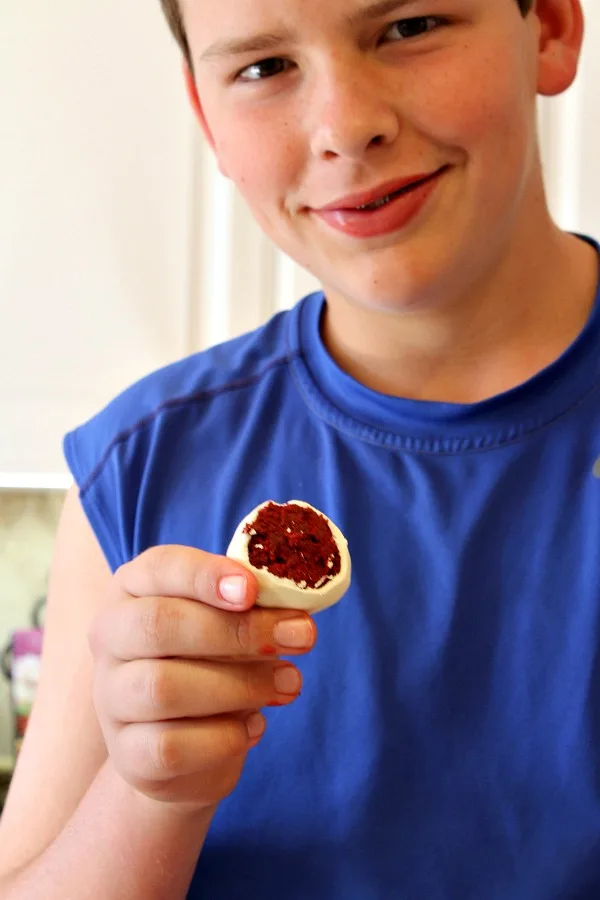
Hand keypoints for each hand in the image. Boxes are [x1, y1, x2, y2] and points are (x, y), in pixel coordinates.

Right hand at [89, 545, 315, 810]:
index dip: (206, 575)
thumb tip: (294, 617)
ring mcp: (110, 698)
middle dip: (237, 631)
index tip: (252, 589)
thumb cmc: (213, 662)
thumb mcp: (232, 622)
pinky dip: (223, 738)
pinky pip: (170, 747)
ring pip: (164, 688)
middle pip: (159, 625)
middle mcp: (110, 636)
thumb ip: (253, 609)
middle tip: (301, 637)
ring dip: (241, 685)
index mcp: (133, 588)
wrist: (189, 748)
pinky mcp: (126, 755)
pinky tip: (254, 727)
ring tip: (290, 683)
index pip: (158, 567)